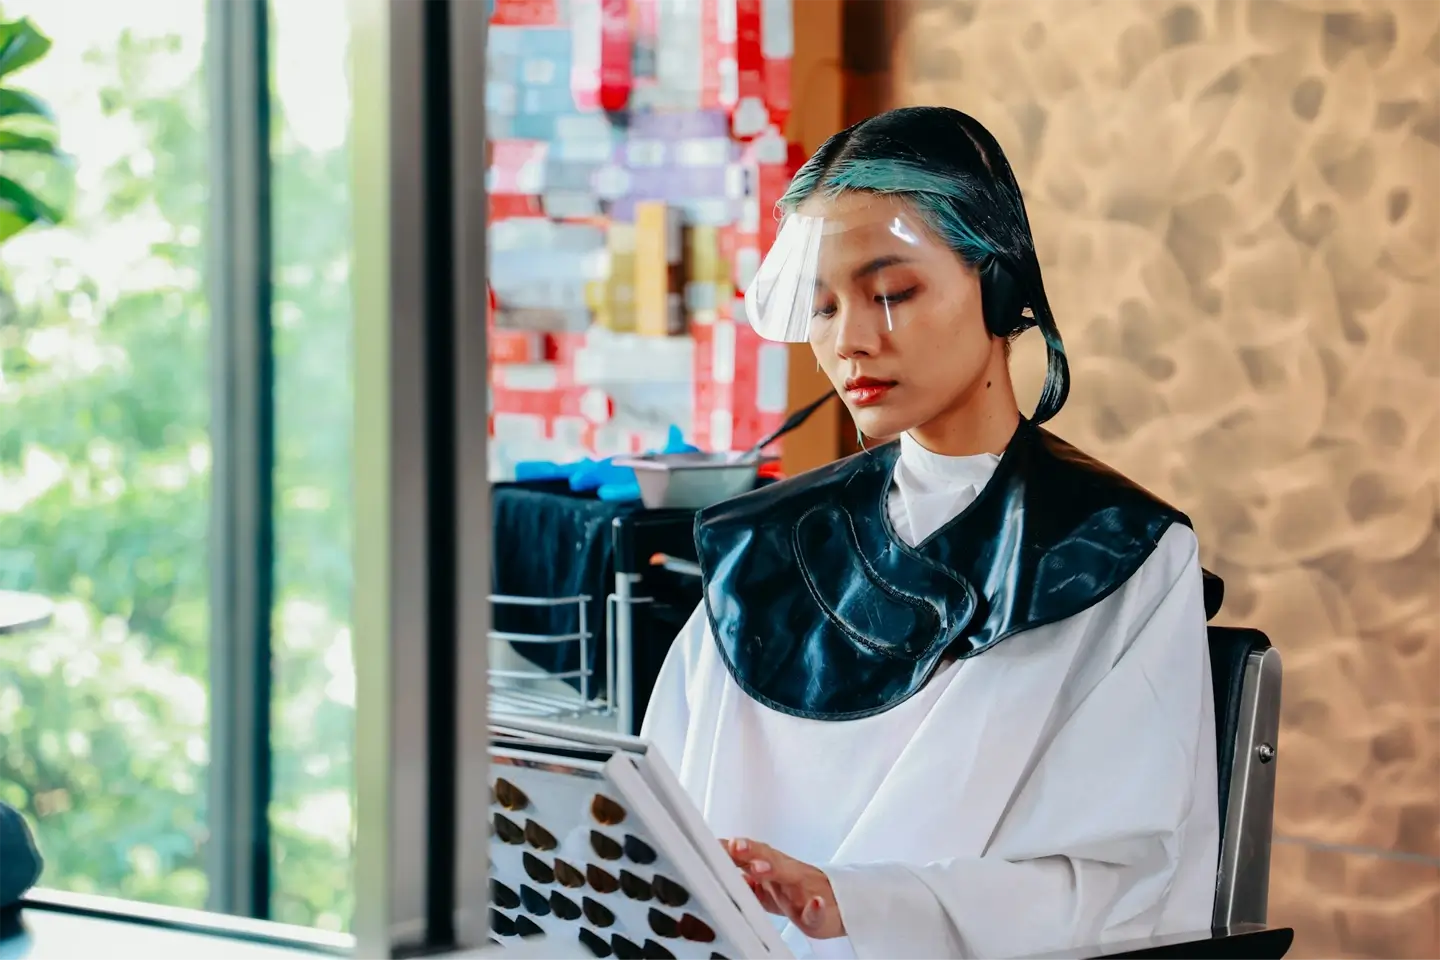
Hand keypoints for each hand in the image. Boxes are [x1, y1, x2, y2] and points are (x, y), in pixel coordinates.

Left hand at [722, 837, 844, 939]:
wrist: (837, 904)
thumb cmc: (797, 893)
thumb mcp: (765, 887)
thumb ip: (743, 880)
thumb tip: (716, 872)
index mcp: (771, 867)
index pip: (749, 854)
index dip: (731, 849)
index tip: (710, 844)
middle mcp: (786, 872)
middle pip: (768, 856)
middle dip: (751, 851)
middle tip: (735, 846)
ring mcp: (804, 888)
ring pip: (791, 875)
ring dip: (775, 869)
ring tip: (759, 868)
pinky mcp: (820, 910)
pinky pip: (818, 909)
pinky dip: (816, 907)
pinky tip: (815, 904)